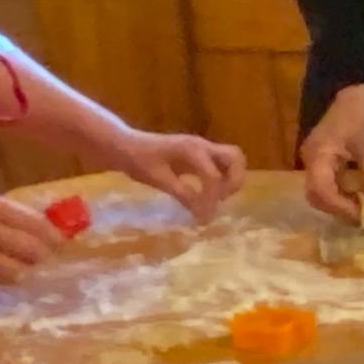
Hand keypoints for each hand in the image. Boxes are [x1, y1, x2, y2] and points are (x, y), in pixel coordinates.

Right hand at [0, 182, 62, 281]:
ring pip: (17, 271)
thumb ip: (11, 215)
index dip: (53, 237)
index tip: (60, 242)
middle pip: (32, 250)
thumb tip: (45, 230)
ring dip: (25, 269)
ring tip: (25, 265)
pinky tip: (6, 271)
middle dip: (43, 256)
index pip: (36, 225)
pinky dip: (7, 276)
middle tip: (45, 257)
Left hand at [109, 128, 247, 219]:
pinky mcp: (200, 155)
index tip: (204, 218)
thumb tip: (202, 214)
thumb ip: (182, 194)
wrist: (127, 146)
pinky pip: (222, 164)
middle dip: (234, 181)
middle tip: (220, 200)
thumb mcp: (158, 180)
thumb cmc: (139, 161)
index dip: (211, 198)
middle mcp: (202, 146)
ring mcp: (203, 149)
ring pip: (233, 159)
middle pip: (236, 157)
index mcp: (191, 150)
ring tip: (217, 198)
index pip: (213, 175)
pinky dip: (223, 179)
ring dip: (231, 180)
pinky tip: (208, 194)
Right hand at [300, 83, 363, 223]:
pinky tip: (360, 195)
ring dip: (340, 203)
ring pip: (321, 191)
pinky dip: (342, 192)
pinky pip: (328, 181)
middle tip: (363, 217)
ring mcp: (316, 158)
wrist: (360, 86)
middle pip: (316, 195)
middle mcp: (310, 159)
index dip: (341, 208)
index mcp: (318, 155)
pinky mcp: (325, 157)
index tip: (363, 217)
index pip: (321, 191)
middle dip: (338, 209)